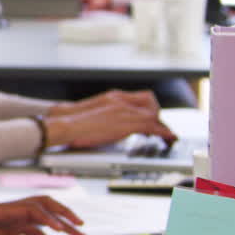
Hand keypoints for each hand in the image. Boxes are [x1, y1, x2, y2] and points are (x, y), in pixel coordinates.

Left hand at [0, 195, 88, 234]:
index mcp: (5, 209)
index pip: (34, 209)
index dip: (49, 218)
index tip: (62, 229)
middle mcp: (13, 210)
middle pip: (46, 206)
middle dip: (65, 214)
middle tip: (81, 226)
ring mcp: (15, 217)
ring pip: (45, 217)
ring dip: (63, 224)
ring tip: (81, 234)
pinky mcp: (15, 225)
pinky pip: (36, 229)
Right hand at [45, 98, 176, 148]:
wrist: (67, 123)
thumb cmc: (74, 122)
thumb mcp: (94, 114)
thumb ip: (107, 116)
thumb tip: (112, 125)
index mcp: (113, 96)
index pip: (141, 97)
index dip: (150, 108)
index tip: (153, 119)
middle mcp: (121, 100)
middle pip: (151, 103)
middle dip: (158, 116)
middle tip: (161, 129)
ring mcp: (125, 110)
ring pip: (154, 115)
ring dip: (163, 126)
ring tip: (168, 137)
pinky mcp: (127, 123)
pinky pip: (152, 126)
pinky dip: (163, 132)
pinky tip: (167, 138)